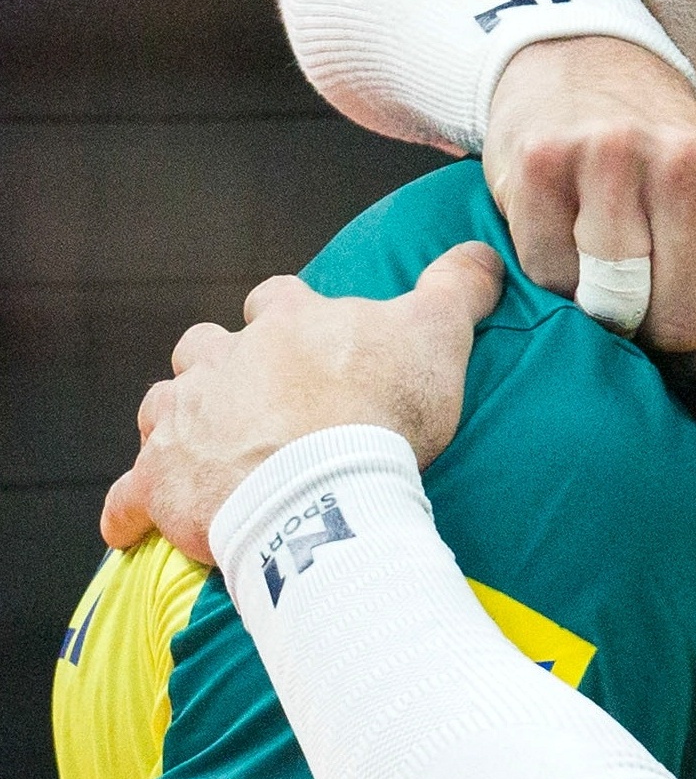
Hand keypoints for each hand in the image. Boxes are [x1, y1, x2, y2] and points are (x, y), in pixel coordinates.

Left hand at [100, 245, 504, 560]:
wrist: (324, 487)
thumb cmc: (383, 409)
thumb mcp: (439, 334)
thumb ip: (458, 287)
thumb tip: (483, 251)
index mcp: (288, 322)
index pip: (281, 300)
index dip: (295, 320)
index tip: (316, 344)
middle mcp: (225, 360)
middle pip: (208, 347)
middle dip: (224, 366)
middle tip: (257, 401)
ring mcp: (187, 419)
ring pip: (164, 405)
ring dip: (178, 421)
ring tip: (203, 450)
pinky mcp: (163, 481)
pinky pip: (131, 494)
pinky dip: (129, 508)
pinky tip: (131, 526)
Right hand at [487, 37, 695, 428]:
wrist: (587, 75)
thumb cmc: (674, 184)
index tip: (693, 344)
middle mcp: (693, 163)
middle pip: (677, 326)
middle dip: (658, 336)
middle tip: (644, 301)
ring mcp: (613, 155)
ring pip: (611, 306)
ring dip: (605, 313)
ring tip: (609, 277)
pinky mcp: (541, 160)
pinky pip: (548, 277)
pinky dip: (554, 282)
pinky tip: (566, 242)